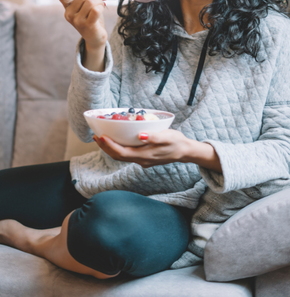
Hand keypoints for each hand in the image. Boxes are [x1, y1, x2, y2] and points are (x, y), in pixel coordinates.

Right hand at [56, 0, 107, 70]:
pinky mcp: (87, 26)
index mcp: (67, 7)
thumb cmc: (91, 18)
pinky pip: (96, 10)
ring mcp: (77, 21)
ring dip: (100, 0)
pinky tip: (102, 8)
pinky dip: (101, 6)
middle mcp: (69, 14)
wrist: (95, 37)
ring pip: (90, 2)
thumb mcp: (84, 4)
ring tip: (102, 3)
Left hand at [93, 129, 221, 171]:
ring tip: (101, 138)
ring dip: (109, 148)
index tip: (101, 136)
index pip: (121, 152)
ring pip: (121, 156)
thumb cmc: (177, 142)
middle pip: (118, 156)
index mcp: (144, 155)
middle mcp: (141, 160)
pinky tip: (116, 140)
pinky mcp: (143, 158)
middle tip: (95, 135)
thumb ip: (154, 137)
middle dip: (105, 147)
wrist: (185, 152)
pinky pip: (126, 154)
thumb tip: (141, 135)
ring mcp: (142, 160)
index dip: (109, 145)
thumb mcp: (168, 137)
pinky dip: (117, 148)